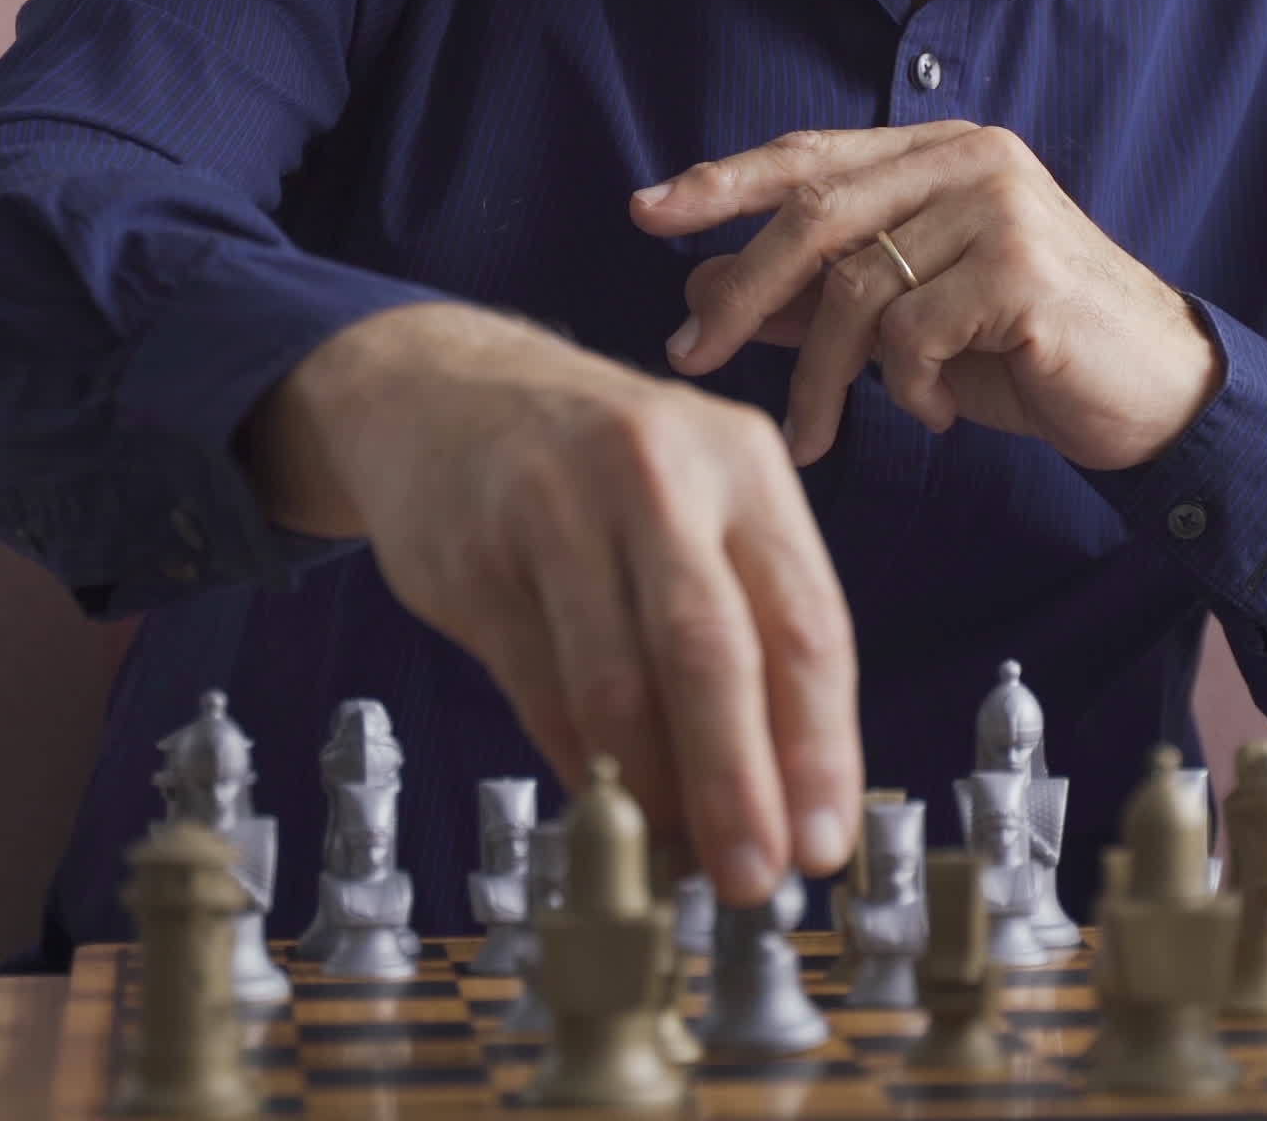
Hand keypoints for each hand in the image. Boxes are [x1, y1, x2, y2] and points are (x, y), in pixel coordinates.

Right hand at [243, 304, 862, 902]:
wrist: (442, 389)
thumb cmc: (599, 469)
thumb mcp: (697, 503)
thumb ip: (746, 623)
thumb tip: (782, 793)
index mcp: (743, 463)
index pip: (806, 623)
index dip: (820, 747)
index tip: (824, 842)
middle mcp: (658, 471)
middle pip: (713, 650)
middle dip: (740, 781)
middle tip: (755, 877)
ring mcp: (557, 506)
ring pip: (616, 679)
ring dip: (654, 790)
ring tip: (678, 859)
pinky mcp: (475, 552)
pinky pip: (539, 687)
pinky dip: (581, 763)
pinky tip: (609, 806)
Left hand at [630, 123, 1225, 470]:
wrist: (1153, 395)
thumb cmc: (1026, 353)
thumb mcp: (906, 323)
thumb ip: (813, 298)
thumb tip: (697, 292)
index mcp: (938, 152)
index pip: (807, 155)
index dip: (721, 182)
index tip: (645, 213)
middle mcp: (970, 159)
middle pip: (815, 216)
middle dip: (740, 293)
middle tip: (691, 358)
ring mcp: (1001, 208)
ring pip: (857, 287)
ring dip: (822, 376)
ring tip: (820, 435)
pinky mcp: (1024, 270)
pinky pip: (914, 334)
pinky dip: (908, 388)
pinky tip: (935, 413)